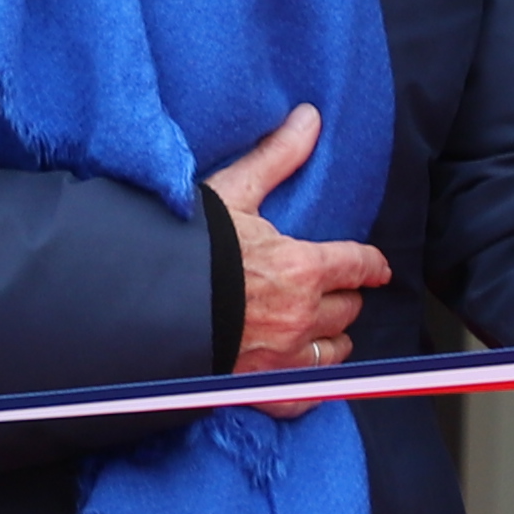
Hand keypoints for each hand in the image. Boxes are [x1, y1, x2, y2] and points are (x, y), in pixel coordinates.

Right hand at [211, 101, 398, 375]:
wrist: (137, 300)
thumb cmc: (184, 245)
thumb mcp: (232, 192)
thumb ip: (276, 157)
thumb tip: (309, 117)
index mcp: (303, 269)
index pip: (357, 265)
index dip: (369, 264)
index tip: (376, 267)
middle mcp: (301, 317)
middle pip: (347, 310)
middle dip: (345, 298)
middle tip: (336, 291)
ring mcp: (281, 358)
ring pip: (332, 351)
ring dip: (333, 338)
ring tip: (325, 329)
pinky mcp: (257, 388)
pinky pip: (302, 396)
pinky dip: (309, 385)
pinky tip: (308, 377)